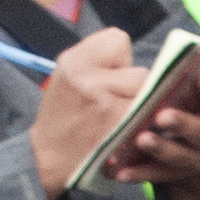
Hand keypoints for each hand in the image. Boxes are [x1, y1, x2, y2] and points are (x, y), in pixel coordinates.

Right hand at [26, 23, 149, 197]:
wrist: (50, 159)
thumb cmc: (63, 117)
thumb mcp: (68, 78)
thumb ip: (96, 61)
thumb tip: (132, 59)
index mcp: (74, 61)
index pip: (119, 39)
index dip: (120, 60)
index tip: (110, 76)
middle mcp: (88, 77)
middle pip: (139, 70)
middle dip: (133, 86)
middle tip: (116, 103)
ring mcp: (105, 102)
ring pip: (147, 95)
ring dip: (141, 105)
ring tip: (120, 117)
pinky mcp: (120, 125)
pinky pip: (149, 115)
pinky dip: (144, 123)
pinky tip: (129, 130)